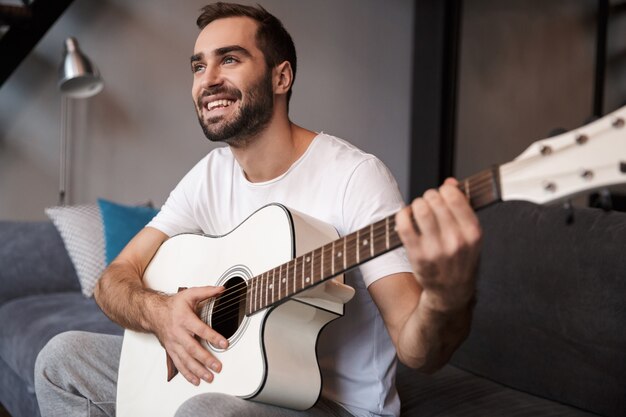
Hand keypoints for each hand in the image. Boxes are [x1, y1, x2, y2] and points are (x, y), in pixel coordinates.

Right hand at [151, 286, 227, 384]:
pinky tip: (196, 380)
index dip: (213, 337)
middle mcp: (178, 333)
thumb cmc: (173, 305)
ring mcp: (174, 343)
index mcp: (184, 319)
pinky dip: (187, 374)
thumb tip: (222, 289)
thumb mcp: (190, 294)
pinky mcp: (171, 350)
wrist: (152, 313)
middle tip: (217, 366)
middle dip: (205, 359)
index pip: (200, 330)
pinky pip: (179, 364)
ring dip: (197, 370)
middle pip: (192, 348)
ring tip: (209, 377)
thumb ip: (207, 291)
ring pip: (185, 359)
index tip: (224, 344)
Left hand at [395, 178, 481, 311]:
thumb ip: (463, 207)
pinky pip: (404, 224)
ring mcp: (436, 249)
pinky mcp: (417, 255)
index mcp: (473, 233)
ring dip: (417, 204)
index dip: (445, 190)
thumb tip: (450, 182)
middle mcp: (456, 241)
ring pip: (420, 209)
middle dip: (429, 196)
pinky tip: (407, 216)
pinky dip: (403, 214)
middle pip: (435, 200)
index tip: (443, 193)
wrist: (451, 292)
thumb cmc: (461, 259)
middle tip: (429, 202)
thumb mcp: (470, 234)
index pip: (455, 197)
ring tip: (418, 209)